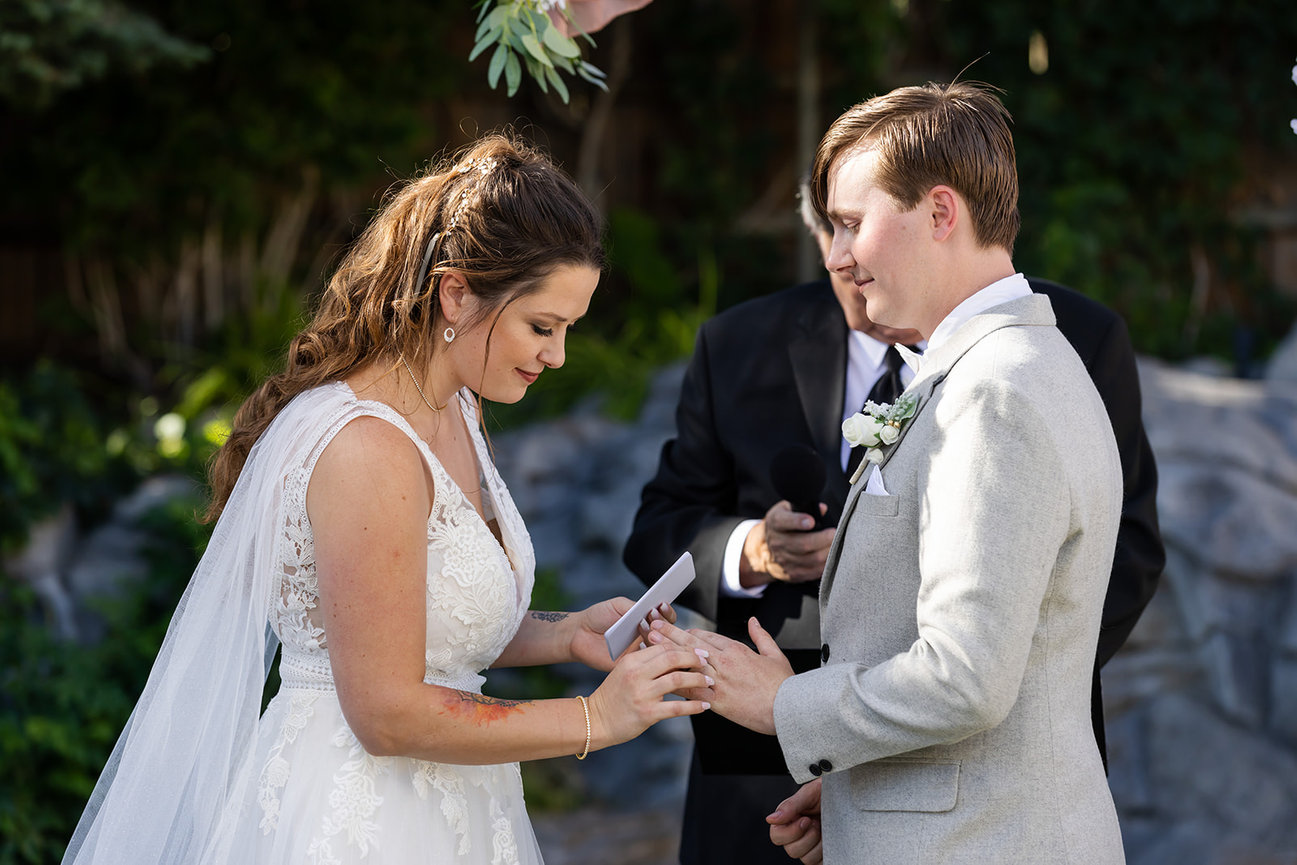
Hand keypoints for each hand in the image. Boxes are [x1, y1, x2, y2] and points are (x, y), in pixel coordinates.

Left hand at [570, 599, 676, 671]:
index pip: (666, 618)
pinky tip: (642, 643)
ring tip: (643, 626)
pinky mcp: (631, 663)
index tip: (661, 604)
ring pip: (659, 647)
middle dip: (664, 623)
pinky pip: (645, 662)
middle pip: (667, 633)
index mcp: (645, 620)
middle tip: (652, 614)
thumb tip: (653, 609)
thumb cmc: (597, 616)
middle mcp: (646, 636)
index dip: (667, 611)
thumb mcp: (618, 605)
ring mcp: (640, 650)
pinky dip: (647, 652)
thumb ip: (636, 607)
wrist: (578, 633)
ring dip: (655, 636)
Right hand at [587, 643, 712, 748]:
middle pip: (673, 658)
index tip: (698, 651)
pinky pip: (677, 708)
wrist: (595, 721)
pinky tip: (705, 706)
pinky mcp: (648, 713)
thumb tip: (672, 652)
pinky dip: (694, 706)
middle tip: (708, 663)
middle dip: (694, 658)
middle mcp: (637, 674)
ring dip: (698, 680)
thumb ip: (645, 661)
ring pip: (678, 679)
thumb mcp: (624, 671)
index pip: (663, 646)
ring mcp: (642, 693)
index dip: (684, 647)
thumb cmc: (613, 696)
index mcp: (631, 660)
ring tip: (710, 682)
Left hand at [648, 616, 790, 734]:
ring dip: (666, 652)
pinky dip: (675, 682)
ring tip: (648, 643)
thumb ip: (761, 636)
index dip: (687, 632)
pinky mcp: (717, 701)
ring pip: (686, 662)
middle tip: (652, 624)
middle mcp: (725, 662)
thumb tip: (753, 620)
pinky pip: (691, 689)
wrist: (788, 710)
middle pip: (691, 644)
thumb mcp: (775, 655)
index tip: (675, 628)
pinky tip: (660, 677)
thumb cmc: (784, 685)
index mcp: (737, 650)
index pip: (706, 636)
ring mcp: (719, 681)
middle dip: (669, 633)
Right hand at [741, 501, 833, 586]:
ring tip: (836, 545)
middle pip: (802, 544)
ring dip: (827, 552)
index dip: (797, 521)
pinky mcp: (791, 573)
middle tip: (835, 533)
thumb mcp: (787, 510)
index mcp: (775, 522)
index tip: (812, 521)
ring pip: (811, 559)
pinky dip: (824, 565)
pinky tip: (830, 557)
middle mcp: (777, 542)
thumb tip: (822, 509)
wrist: (765, 550)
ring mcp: (783, 560)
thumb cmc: (783, 525)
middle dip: (823, 539)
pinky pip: (812, 572)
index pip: (784, 522)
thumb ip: (804, 507)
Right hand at [767, 779, 821, 863]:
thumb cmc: (827, 792)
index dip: (790, 832)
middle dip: (807, 837)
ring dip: (817, 843)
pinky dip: (825, 851)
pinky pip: (819, 862)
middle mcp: (796, 835)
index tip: (805, 819)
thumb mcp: (809, 793)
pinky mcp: (822, 854)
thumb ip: (789, 806)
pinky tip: (829, 838)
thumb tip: (771, 819)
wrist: (847, 797)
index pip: (777, 836)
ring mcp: (810, 846)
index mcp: (788, 820)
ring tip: (823, 828)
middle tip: (815, 822)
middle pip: (791, 850)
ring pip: (806, 859)